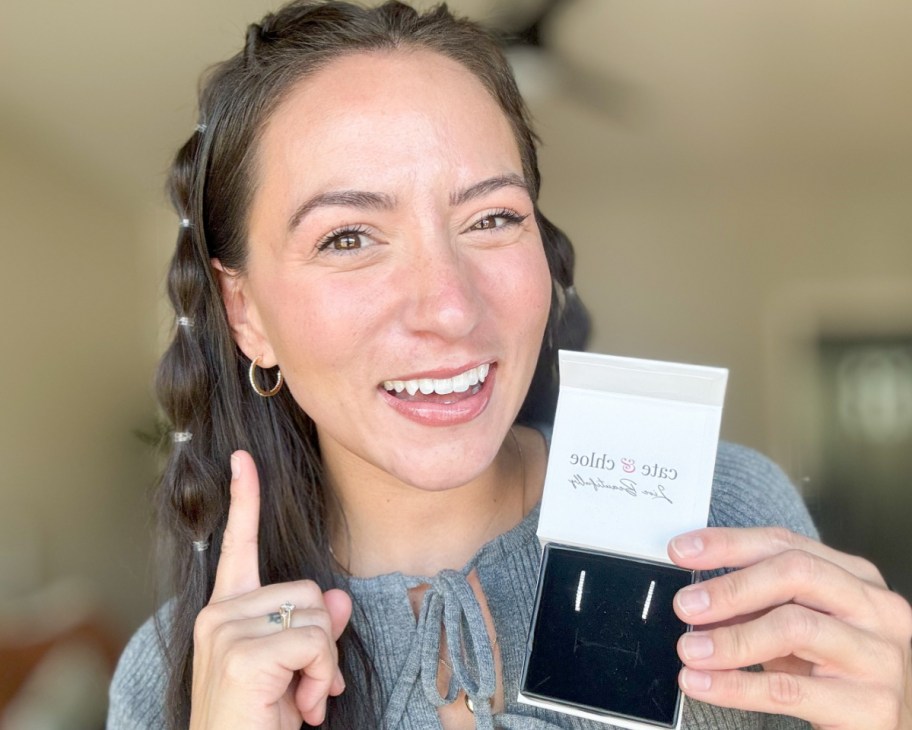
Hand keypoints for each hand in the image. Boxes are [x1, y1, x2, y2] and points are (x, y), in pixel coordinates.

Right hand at [190, 450, 351, 729]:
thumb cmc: (257, 723)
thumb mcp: (294, 671)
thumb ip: (314, 629)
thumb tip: (340, 599)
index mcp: (226, 613)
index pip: (237, 546)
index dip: (245, 500)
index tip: (246, 459)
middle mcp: (219, 615)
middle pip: (309, 589)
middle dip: (323, 641)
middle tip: (306, 687)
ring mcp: (227, 631)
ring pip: (318, 614)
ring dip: (325, 663)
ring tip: (301, 699)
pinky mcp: (243, 655)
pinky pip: (317, 640)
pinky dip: (324, 675)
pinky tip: (303, 708)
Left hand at [668, 527, 911, 728]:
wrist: (882, 728)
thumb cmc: (836, 671)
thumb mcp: (799, 627)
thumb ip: (758, 603)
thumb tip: (696, 593)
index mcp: (856, 577)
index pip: (785, 543)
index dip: (729, 544)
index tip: (681, 550)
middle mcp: (876, 608)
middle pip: (796, 573)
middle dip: (732, 586)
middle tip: (686, 604)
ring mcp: (879, 655)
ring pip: (794, 628)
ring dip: (730, 638)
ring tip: (689, 649)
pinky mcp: (871, 705)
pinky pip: (789, 690)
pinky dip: (736, 685)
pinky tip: (702, 684)